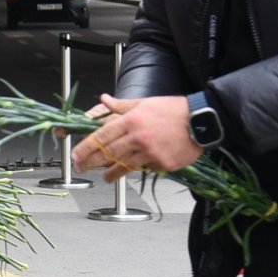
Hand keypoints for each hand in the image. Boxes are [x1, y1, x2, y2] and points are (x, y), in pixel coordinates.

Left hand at [71, 94, 202, 182]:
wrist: (201, 120)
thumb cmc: (173, 109)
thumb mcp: (144, 102)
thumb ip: (121, 105)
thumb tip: (104, 99)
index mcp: (131, 120)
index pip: (101, 136)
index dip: (86, 147)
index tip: (76, 154)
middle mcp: (138, 137)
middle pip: (108, 153)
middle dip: (91, 162)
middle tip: (80, 168)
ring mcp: (150, 152)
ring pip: (123, 165)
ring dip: (110, 173)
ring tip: (104, 177)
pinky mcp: (161, 163)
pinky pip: (144, 169)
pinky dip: (135, 171)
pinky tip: (128, 173)